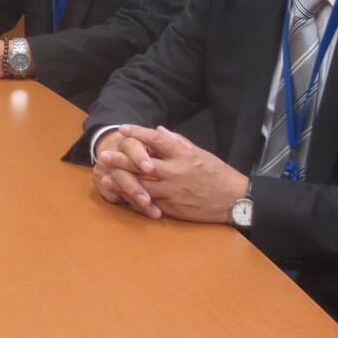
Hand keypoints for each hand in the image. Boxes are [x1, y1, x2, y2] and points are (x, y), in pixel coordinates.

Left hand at [96, 125, 247, 223]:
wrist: (234, 200)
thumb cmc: (218, 174)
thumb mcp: (201, 153)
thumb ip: (177, 141)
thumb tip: (158, 130)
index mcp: (184, 155)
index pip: (156, 139)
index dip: (138, 133)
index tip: (123, 129)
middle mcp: (176, 172)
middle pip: (142, 164)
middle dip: (121, 159)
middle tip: (104, 155)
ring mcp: (174, 192)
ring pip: (142, 186)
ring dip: (121, 182)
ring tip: (105, 177)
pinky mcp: (174, 208)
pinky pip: (150, 203)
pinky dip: (135, 199)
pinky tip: (122, 196)